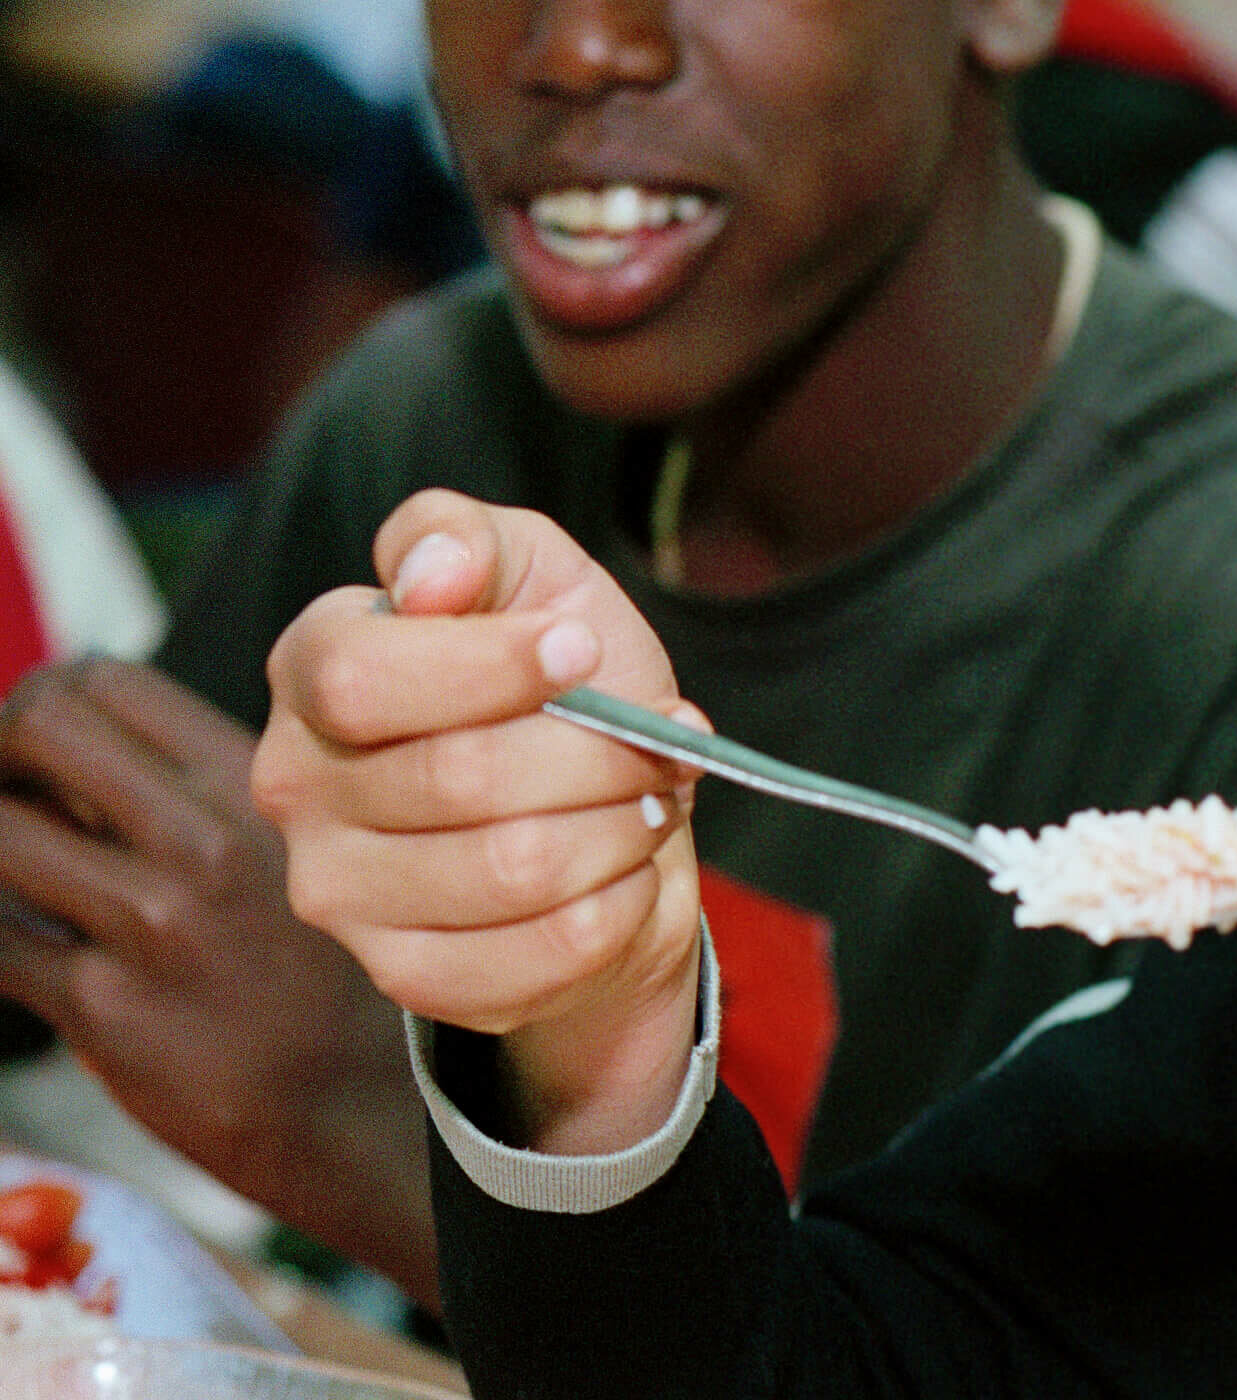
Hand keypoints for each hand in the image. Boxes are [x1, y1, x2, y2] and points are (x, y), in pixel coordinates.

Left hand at [0, 658, 439, 1306]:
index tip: (28, 753)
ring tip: (8, 880)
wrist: (358, 1104)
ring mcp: (156, 920)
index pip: (105, 679)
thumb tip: (61, 744)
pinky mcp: (108, 1008)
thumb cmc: (315, 970)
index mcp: (255, 778)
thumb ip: (192, 791)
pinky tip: (12, 954)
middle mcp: (206, 833)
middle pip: (38, 723)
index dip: (43, 703)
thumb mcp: (294, 843)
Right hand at [254, 489, 704, 1157]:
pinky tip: (627, 871)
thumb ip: (466, 538)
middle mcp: (298, 784)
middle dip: (597, 754)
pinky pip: (537, 954)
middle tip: (659, 741)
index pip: (363, 678)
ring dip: (619, 828)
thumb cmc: (560, 677)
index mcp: (313, 667)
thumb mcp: (531, 570)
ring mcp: (339, 892)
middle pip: (459, 778)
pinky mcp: (405, 976)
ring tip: (649, 800)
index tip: (580, 647)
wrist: (601, 806)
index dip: (490, 664)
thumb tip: (430, 578)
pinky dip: (617, 904)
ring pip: (512, 869)